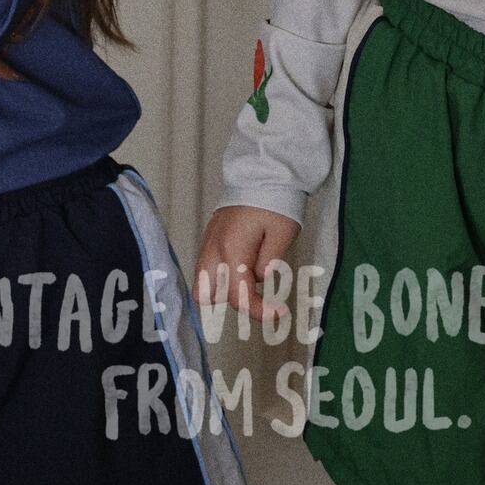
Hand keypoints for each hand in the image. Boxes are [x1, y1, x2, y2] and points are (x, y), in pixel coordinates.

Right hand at [194, 205, 300, 320]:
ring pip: (201, 283)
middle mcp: (213, 248)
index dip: (259, 311)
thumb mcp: (283, 234)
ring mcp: (208, 242)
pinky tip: (243, 268)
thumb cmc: (275, 201)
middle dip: (232, 300)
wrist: (263, 171)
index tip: (280, 313)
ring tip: (250, 281)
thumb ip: (269, 263)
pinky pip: (206, 267)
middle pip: (206, 295)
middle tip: (258, 294)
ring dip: (223, 290)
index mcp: (232, 249)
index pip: (238, 296)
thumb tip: (259, 279)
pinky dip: (220, 277)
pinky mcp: (210, 237)